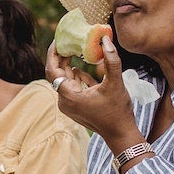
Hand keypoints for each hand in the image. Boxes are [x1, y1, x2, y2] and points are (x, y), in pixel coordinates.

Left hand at [46, 34, 142, 148]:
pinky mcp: (75, 107)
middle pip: (57, 74)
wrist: (120, 134)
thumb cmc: (118, 111)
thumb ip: (111, 60)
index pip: (52, 70)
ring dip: (70, 68)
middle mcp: (64, 101)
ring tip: (76, 51)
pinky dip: (77, 79)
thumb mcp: (116, 83)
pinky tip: (83, 72)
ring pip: (65, 81)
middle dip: (62, 58)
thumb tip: (106, 39)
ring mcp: (69, 106)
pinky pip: (72, 88)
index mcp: (69, 96)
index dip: (53, 54)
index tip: (58, 40)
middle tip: (68, 41)